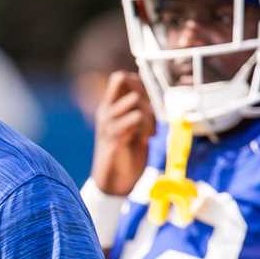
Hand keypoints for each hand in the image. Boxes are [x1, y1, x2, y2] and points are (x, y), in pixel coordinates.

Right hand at [91, 71, 155, 196]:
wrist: (117, 180)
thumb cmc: (128, 151)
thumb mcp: (133, 125)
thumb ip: (139, 108)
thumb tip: (153, 92)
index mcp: (108, 108)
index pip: (119, 78)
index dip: (138, 82)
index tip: (149, 100)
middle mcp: (105, 112)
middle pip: (125, 82)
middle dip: (145, 94)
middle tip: (153, 114)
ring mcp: (107, 124)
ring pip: (135, 99)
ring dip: (149, 113)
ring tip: (151, 130)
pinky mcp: (114, 137)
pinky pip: (136, 118)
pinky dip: (147, 126)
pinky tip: (147, 139)